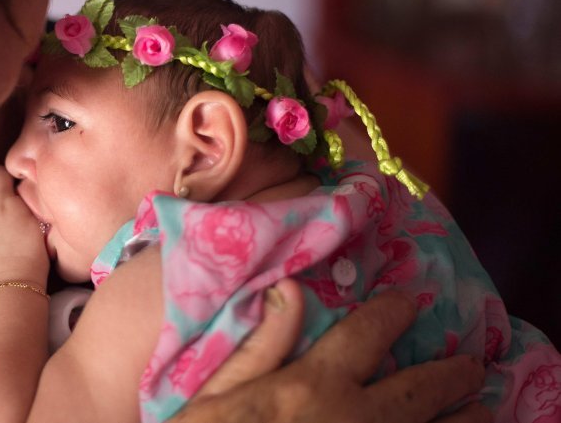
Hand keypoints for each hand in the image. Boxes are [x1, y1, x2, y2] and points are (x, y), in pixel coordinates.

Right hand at [173, 280, 490, 422]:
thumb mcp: (216, 397)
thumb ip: (261, 345)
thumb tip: (290, 287)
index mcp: (313, 385)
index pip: (368, 334)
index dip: (394, 312)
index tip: (408, 303)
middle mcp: (356, 420)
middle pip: (422, 389)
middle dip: (453, 374)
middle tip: (472, 369)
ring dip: (466, 421)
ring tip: (481, 412)